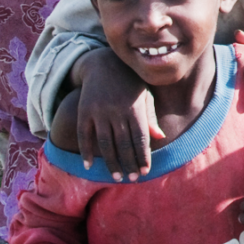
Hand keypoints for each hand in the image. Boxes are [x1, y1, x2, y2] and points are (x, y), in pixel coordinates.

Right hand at [73, 48, 162, 178]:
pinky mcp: (84, 111)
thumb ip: (150, 116)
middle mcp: (117, 111)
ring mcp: (98, 111)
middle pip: (124, 144)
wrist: (102, 64)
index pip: (141, 138)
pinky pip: (84, 135)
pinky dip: (86, 152)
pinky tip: (89, 165)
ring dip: (111, 163)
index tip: (145, 171)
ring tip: (116, 176)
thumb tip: (160, 137)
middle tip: (132, 179)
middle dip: (129, 164)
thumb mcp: (143, 94)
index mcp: (135, 107)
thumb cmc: (129, 82)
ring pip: (105, 143)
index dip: (143, 156)